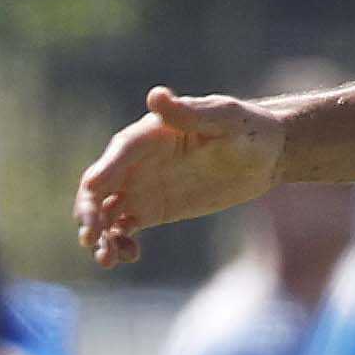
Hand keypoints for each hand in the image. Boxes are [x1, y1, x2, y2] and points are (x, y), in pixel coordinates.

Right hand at [77, 88, 286, 266]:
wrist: (265, 155)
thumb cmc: (247, 129)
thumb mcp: (224, 119)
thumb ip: (191, 113)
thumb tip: (156, 96)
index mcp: (149, 136)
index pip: (119, 153)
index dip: (105, 170)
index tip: (94, 189)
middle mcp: (136, 162)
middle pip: (99, 186)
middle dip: (89, 211)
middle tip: (91, 236)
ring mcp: (141, 187)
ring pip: (106, 211)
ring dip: (100, 234)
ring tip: (107, 259)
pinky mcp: (152, 209)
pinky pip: (124, 227)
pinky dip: (119, 242)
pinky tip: (128, 256)